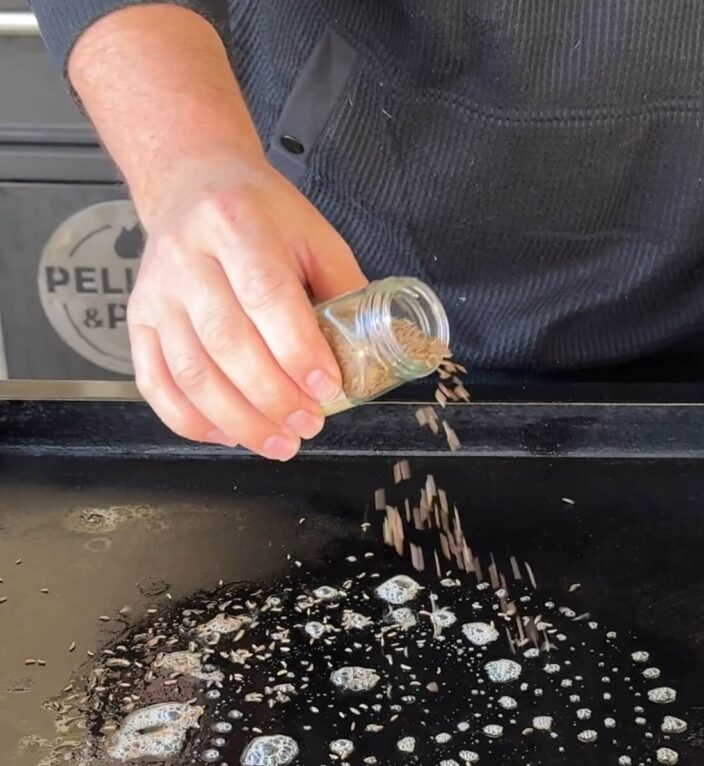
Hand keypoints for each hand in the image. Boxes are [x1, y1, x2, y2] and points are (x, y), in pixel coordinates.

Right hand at [128, 154, 366, 457]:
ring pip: (191, 371)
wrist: (191, 186)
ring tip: (279, 442)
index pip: (265, 294)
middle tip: (307, 425)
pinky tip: (229, 434)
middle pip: (226, 341)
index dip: (297, 350)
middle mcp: (187, 257)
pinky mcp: (138, 320)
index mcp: (237, 223)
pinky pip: (157, 382)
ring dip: (238, 419)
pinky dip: (191, 420)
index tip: (326, 388)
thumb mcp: (313, 233)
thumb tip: (367, 354)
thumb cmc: (259, 214)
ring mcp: (156, 292)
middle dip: (272, 396)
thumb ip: (342, 288)